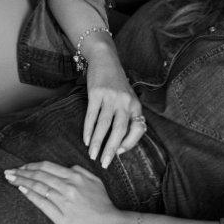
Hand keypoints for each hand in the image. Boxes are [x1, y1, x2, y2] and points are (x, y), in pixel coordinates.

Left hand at [4, 161, 130, 223]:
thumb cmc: (103, 204)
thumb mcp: (95, 181)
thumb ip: (80, 171)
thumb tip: (67, 167)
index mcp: (75, 177)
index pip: (47, 167)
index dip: (31, 165)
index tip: (21, 167)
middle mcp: (68, 187)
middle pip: (39, 175)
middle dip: (21, 172)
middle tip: (8, 172)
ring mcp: (64, 202)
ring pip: (38, 187)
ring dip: (21, 181)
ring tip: (9, 179)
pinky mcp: (61, 217)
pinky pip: (42, 203)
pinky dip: (30, 195)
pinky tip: (21, 190)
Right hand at [82, 49, 145, 168]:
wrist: (105, 59)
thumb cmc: (117, 83)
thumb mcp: (128, 98)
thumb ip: (127, 116)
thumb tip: (120, 143)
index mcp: (136, 105)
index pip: (137, 129)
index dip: (130, 143)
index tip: (119, 152)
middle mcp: (125, 102)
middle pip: (119, 130)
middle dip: (111, 149)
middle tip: (104, 164)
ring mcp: (110, 97)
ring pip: (103, 125)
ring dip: (97, 142)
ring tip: (92, 155)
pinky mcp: (96, 93)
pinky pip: (91, 115)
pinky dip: (88, 130)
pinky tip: (86, 140)